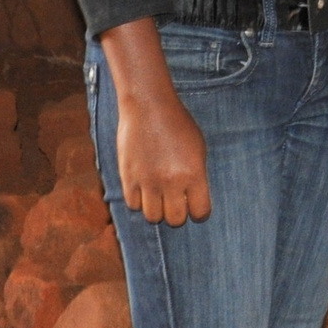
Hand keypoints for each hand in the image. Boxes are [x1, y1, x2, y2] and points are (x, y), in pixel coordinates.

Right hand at [97, 21, 211, 224]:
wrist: (148, 107)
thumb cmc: (178, 124)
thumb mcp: (198, 148)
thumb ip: (197, 175)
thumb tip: (194, 198)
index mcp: (194, 174)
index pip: (200, 211)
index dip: (200, 213)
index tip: (197, 209)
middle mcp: (171, 181)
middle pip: (175, 220)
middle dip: (178, 214)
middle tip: (177, 203)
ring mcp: (147, 181)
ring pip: (153, 217)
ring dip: (157, 211)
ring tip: (159, 198)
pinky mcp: (128, 178)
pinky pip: (133, 205)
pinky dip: (139, 202)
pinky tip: (144, 190)